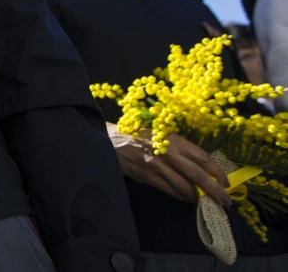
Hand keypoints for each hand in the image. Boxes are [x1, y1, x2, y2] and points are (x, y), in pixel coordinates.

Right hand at [110, 124, 230, 205]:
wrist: (113, 140)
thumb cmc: (140, 137)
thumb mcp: (162, 136)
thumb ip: (179, 150)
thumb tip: (201, 168)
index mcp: (174, 140)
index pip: (203, 157)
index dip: (217, 172)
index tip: (227, 183)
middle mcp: (168, 152)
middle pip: (198, 174)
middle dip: (215, 190)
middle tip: (226, 201)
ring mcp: (158, 165)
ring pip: (185, 186)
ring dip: (198, 198)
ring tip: (207, 203)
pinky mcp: (148, 176)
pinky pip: (170, 190)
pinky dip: (182, 197)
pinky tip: (188, 200)